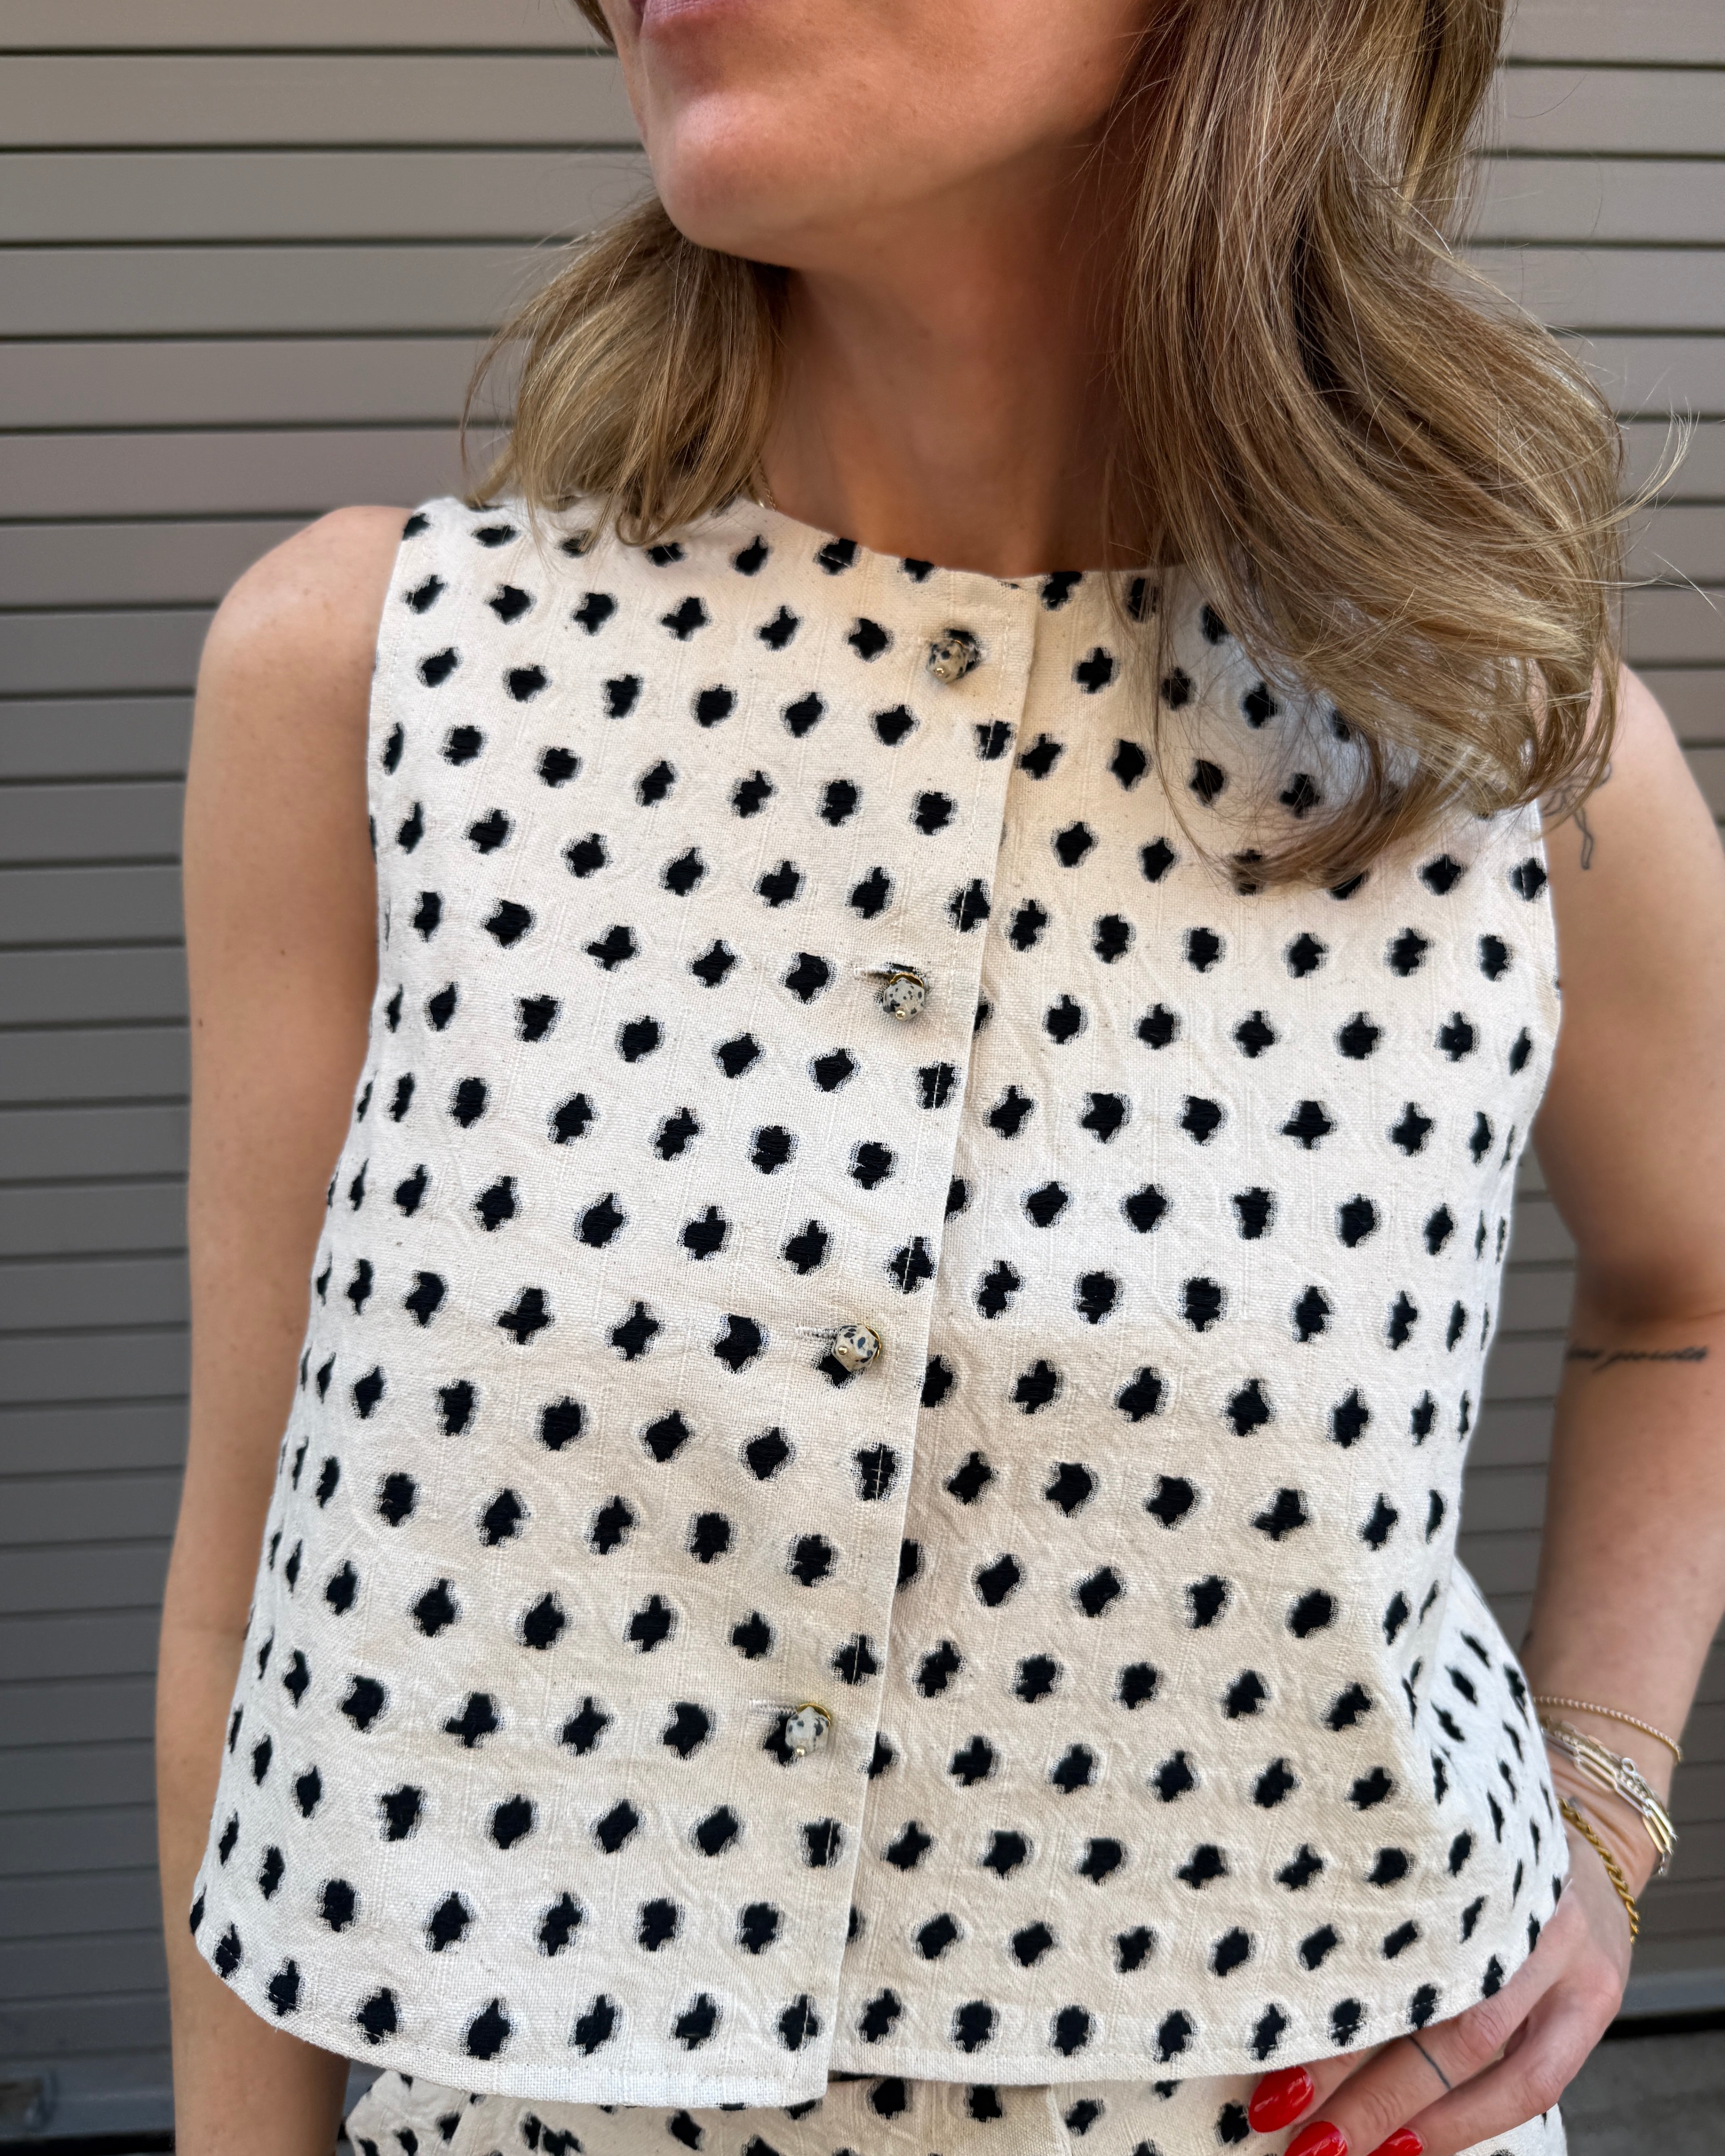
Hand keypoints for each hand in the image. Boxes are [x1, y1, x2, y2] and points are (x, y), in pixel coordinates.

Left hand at [1243, 1817, 1632, 2155]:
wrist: (1588, 1817)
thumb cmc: (1477, 1839)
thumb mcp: (1431, 1846)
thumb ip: (1375, 1900)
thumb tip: (1278, 1973)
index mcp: (1470, 1860)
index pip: (1397, 1944)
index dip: (1337, 2006)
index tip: (1267, 2043)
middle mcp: (1529, 1910)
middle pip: (1445, 2015)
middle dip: (1364, 2080)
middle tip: (1288, 2114)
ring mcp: (1574, 1961)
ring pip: (1494, 2063)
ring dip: (1415, 2119)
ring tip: (1342, 2149)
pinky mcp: (1597, 2001)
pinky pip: (1539, 2084)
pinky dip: (1470, 2121)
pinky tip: (1412, 2146)